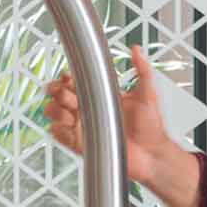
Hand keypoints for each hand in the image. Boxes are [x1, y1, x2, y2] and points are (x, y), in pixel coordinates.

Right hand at [45, 45, 188, 197]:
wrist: (151, 155)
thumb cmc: (152, 128)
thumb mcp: (149, 94)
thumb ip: (143, 71)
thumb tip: (137, 51)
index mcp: (104, 97)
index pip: (80, 83)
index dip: (70, 78)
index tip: (67, 76)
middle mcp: (93, 111)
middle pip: (64, 97)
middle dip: (58, 92)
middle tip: (61, 91)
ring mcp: (86, 127)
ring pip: (59, 115)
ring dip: (55, 110)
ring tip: (61, 109)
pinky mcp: (83, 145)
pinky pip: (62, 137)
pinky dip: (57, 131)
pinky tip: (60, 126)